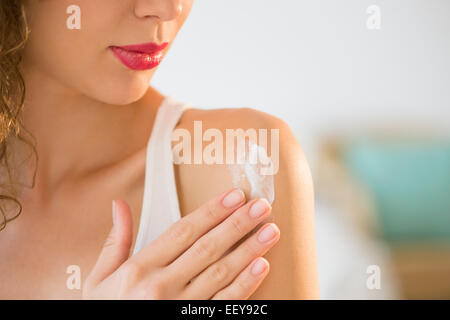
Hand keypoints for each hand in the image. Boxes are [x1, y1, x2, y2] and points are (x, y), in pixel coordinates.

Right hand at [82, 188, 279, 298]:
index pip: (183, 231)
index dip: (212, 211)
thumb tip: (119, 204)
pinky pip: (224, 303)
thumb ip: (114, 242)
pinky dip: (245, 285)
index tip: (234, 196)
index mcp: (139, 269)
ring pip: (221, 273)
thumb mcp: (99, 280)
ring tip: (270, 230)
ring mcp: (180, 308)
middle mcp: (161, 286)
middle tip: (261, 206)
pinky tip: (262, 266)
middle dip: (237, 224)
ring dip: (249, 250)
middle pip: (207, 248)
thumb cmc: (106, 312)